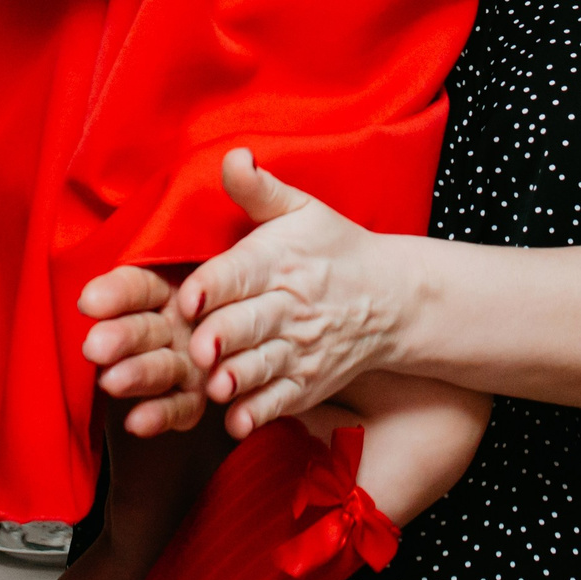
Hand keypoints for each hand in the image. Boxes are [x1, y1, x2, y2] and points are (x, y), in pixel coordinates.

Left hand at [97, 150, 405, 440]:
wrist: (391, 298)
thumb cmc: (331, 248)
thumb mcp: (300, 209)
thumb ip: (257, 189)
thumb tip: (232, 155)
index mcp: (279, 260)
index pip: (242, 271)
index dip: (214, 284)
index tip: (189, 297)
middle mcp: (289, 306)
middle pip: (252, 322)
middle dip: (225, 336)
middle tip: (199, 349)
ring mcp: (300, 349)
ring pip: (264, 365)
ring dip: (239, 378)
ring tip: (215, 387)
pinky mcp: (307, 382)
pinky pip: (281, 400)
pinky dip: (260, 413)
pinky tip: (237, 424)